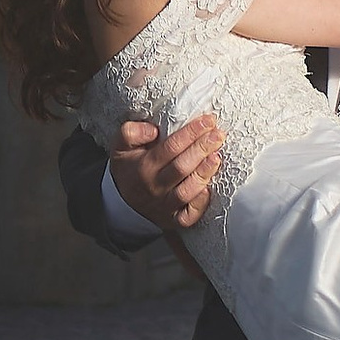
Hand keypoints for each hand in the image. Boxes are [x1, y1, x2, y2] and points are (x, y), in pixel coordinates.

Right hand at [107, 114, 221, 233]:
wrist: (123, 200)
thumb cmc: (129, 168)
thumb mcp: (120, 146)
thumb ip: (130, 132)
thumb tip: (153, 130)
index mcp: (143, 166)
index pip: (171, 147)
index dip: (191, 133)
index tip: (207, 120)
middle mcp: (154, 187)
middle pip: (182, 167)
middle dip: (202, 148)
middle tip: (218, 134)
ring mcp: (164, 205)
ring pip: (187, 191)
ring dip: (204, 173)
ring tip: (217, 156)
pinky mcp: (173, 219)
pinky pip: (188, 215)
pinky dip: (200, 204)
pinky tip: (208, 188)